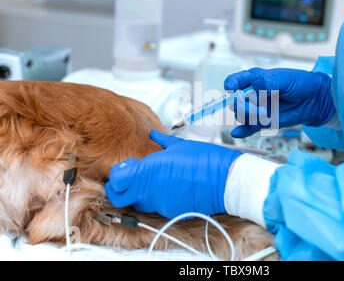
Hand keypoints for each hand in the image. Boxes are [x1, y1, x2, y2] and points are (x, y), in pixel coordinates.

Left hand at [105, 130, 242, 218]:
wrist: (225, 180)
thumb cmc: (205, 159)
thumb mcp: (181, 145)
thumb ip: (162, 141)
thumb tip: (153, 134)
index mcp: (148, 170)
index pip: (116, 180)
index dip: (116, 175)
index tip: (127, 168)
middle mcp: (150, 190)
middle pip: (119, 198)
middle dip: (120, 190)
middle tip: (131, 180)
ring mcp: (160, 204)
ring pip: (139, 203)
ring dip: (141, 194)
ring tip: (157, 181)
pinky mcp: (171, 212)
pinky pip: (158, 207)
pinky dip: (160, 199)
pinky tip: (172, 188)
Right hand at [224, 68, 334, 137]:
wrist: (314, 99)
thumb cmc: (300, 83)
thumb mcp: (285, 79)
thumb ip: (269, 82)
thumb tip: (255, 83)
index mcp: (254, 79)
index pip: (235, 81)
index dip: (231, 84)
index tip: (232, 88)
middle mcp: (252, 94)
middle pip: (235, 101)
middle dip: (241, 105)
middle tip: (255, 108)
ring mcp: (256, 109)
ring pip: (241, 115)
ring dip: (248, 117)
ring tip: (263, 115)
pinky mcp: (263, 122)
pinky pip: (249, 128)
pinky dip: (242, 131)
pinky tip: (237, 133)